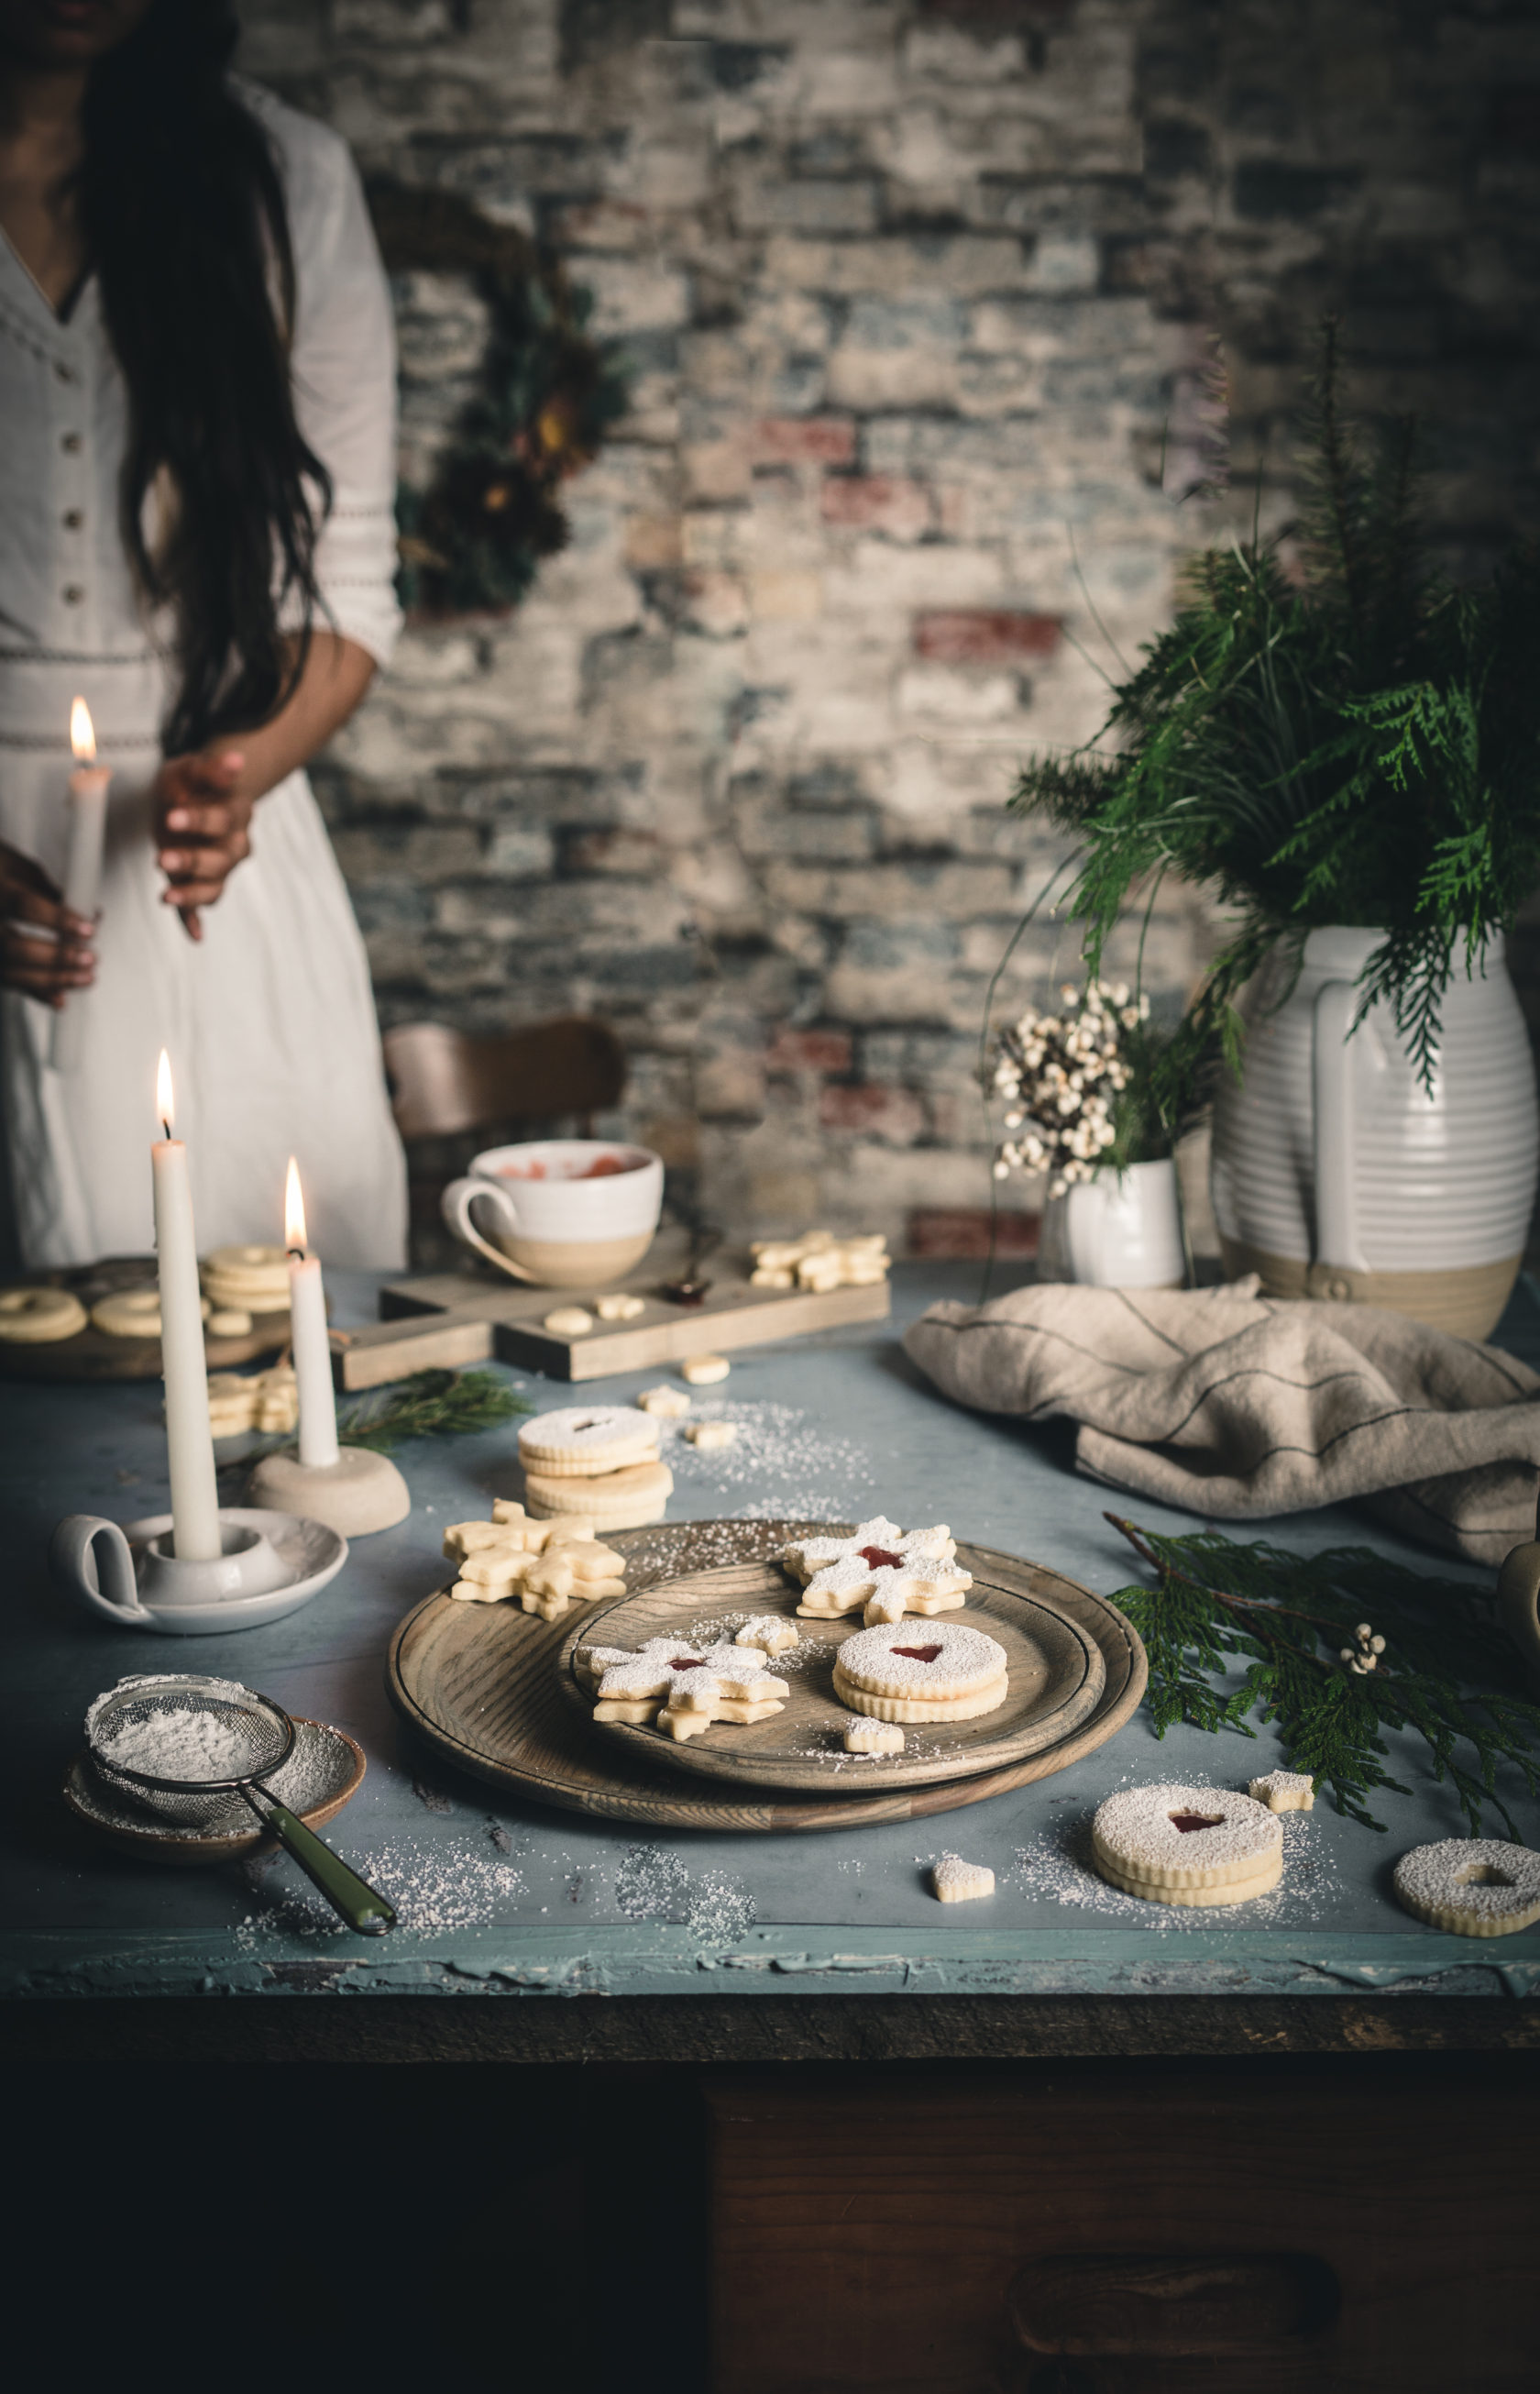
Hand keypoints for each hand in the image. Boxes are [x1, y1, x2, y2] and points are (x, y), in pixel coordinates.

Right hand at [0, 839, 95, 1007]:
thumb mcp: (14, 865)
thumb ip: (48, 889)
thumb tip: (90, 913)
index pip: (25, 906)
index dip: (58, 920)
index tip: (90, 929)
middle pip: (14, 948)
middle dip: (56, 957)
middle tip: (90, 958)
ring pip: (9, 972)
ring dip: (51, 981)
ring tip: (86, 978)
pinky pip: (6, 982)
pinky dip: (34, 992)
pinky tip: (59, 998)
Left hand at [153, 746, 251, 940]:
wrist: (192, 799)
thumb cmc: (191, 784)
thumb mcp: (193, 768)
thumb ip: (212, 768)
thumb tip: (237, 759)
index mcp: (236, 814)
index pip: (222, 819)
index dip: (198, 821)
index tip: (172, 817)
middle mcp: (234, 845)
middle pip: (221, 859)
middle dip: (192, 861)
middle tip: (163, 859)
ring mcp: (219, 868)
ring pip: (214, 886)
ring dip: (192, 893)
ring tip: (167, 897)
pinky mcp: (202, 883)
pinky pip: (201, 904)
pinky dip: (195, 920)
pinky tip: (194, 935)